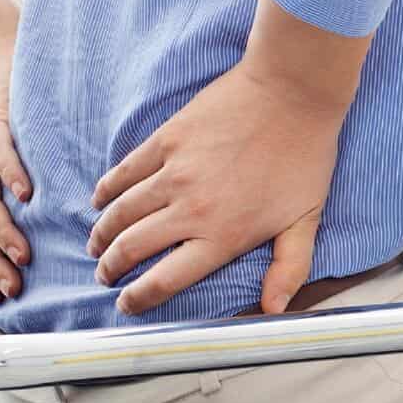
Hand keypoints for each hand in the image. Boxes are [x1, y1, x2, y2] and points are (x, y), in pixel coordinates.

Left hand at [0, 54, 32, 304]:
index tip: (4, 298)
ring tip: (21, 254)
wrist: (11, 51)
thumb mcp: (29, 160)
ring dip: (2, 232)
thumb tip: (62, 229)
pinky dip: (12, 175)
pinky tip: (28, 194)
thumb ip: (37, 193)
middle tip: (13, 287)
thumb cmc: (30, 109)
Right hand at [88, 26, 355, 315]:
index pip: (165, 280)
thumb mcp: (306, 220)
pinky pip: (124, 172)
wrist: (293, 93)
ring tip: (96, 246)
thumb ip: (289, 268)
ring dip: (102, 234)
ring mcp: (174, 173)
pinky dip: (106, 190)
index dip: (139, 298)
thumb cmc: (305, 156)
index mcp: (223, 236)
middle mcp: (191, 209)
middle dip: (111, 268)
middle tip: (104, 276)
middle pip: (132, 248)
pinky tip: (99, 201)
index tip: (126, 305)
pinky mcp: (166, 140)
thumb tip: (276, 309)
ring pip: (121, 213)